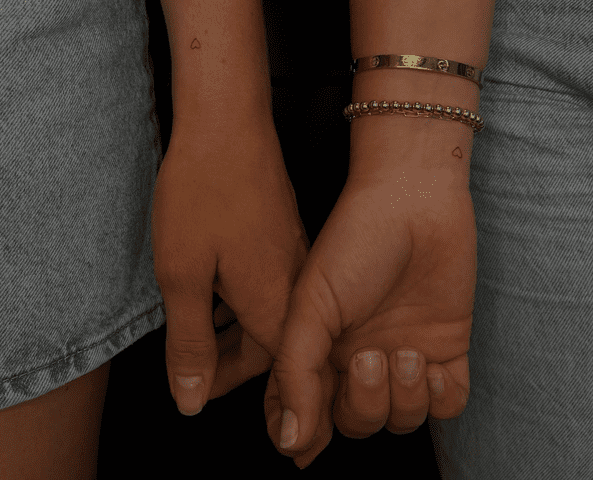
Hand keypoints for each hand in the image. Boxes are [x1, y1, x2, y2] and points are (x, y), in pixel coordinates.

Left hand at [151, 126, 309, 414]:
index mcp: (275, 304)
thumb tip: (191, 397)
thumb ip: (190, 343)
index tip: (191, 387)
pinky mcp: (283, 237)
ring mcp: (292, 257)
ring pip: (267, 315)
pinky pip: (267, 286)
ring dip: (232, 331)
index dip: (226, 386)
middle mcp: (293, 285)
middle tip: (189, 362)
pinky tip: (214, 292)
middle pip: (268, 346)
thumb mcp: (182, 277)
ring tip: (196, 331)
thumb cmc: (204, 192)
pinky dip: (240, 301)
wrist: (227, 124)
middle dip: (227, 361)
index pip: (269, 375)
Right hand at [264, 165, 475, 468]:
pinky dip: (439, 399)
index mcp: (319, 350)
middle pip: (357, 422)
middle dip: (363, 406)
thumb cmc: (353, 245)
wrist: (412, 201)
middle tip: (367, 358)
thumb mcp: (309, 308)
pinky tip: (430, 364)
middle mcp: (358, 357)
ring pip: (401, 419)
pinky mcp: (446, 348)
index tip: (307, 442)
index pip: (303, 411)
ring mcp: (402, 354)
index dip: (302, 432)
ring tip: (404, 351)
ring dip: (403, 399)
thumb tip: (290, 440)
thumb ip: (296, 374)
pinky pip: (447, 405)